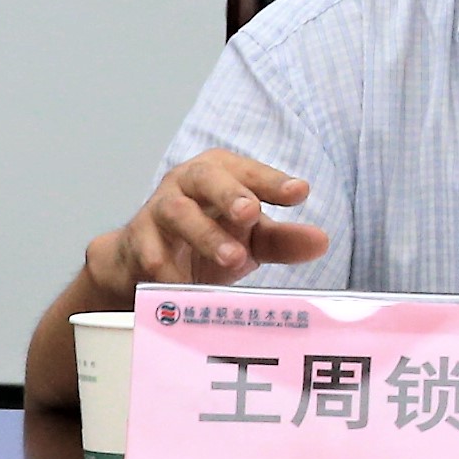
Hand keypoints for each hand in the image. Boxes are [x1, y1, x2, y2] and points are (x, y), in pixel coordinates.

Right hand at [84, 149, 327, 299]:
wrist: (143, 261)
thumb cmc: (207, 237)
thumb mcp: (249, 238)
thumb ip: (283, 239)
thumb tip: (321, 241)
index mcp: (221, 173)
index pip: (250, 171)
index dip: (273, 181)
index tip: (300, 192)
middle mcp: (188, 182)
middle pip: (208, 177)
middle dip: (230, 194)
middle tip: (251, 213)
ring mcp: (158, 209)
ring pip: (177, 212)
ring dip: (205, 235)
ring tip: (233, 259)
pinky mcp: (137, 240)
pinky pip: (150, 252)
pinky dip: (169, 270)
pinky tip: (187, 286)